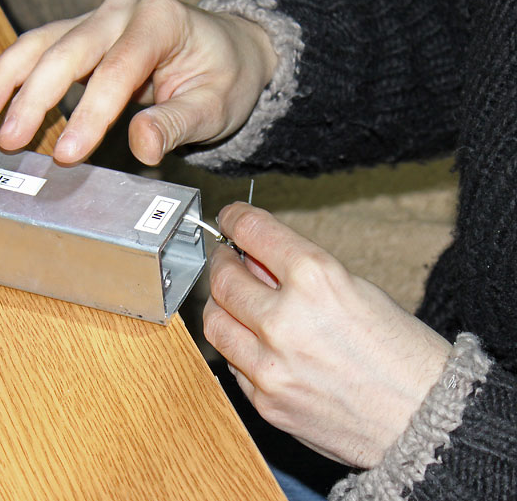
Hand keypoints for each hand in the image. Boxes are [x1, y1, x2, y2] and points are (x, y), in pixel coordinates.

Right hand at [0, 0, 276, 164]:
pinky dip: (8, 68)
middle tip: (10, 138)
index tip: (68, 153)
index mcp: (159, 22)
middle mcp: (122, 13)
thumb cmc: (223, 75)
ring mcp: (99, 20)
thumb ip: (177, 123)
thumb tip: (144, 145)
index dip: (89, 116)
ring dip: (7, 77)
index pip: (116, 72)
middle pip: (67, 52)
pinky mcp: (84, 36)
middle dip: (33, 98)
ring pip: (42, 43)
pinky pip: (40, 47)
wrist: (227, 51)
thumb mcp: (214, 104)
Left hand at [205, 203, 451, 467]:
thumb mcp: (359, 291)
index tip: (230, 219)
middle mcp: (285, 321)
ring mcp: (270, 365)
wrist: (427, 422)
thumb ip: (302, 274)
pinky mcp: (265, 401)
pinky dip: (239, 348)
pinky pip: (232, 364)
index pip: (253, 233)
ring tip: (236, 303)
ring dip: (221, 306)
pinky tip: (257, 344)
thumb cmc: (405, 355)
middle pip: (222, 279)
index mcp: (316, 281)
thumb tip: (256, 260)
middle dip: (223, 263)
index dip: (235, 219)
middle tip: (229, 262)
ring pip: (214, 323)